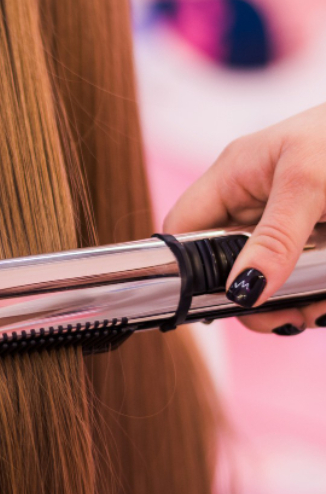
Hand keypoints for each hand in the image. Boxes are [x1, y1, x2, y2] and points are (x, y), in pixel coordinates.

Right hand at [164, 103, 325, 333]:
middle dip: (253, 297)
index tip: (219, 301)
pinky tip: (324, 299)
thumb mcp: (309, 184)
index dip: (187, 267)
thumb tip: (241, 290)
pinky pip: (300, 274)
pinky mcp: (314, 233)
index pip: (182, 229)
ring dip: (288, 302)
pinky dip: (313, 293)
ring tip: (314, 309)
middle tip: (286, 318)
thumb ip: (275, 240)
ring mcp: (283, 219)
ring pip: (265, 276)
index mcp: (232, 176)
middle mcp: (251, 200)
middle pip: (224, 263)